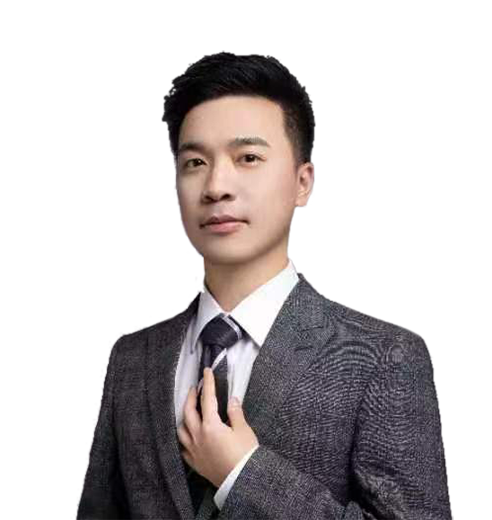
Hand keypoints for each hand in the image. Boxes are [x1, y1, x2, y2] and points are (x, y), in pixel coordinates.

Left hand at [177, 367, 258, 487]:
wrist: (243, 481)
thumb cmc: (245, 455)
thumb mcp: (244, 430)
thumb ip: (235, 413)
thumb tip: (232, 399)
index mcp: (211, 426)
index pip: (207, 399)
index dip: (207, 383)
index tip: (206, 372)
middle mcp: (198, 437)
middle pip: (188, 412)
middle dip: (190, 397)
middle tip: (193, 389)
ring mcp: (195, 451)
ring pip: (181, 430)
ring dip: (184, 417)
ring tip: (188, 411)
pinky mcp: (195, 463)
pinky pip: (183, 448)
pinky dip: (183, 438)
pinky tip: (187, 436)